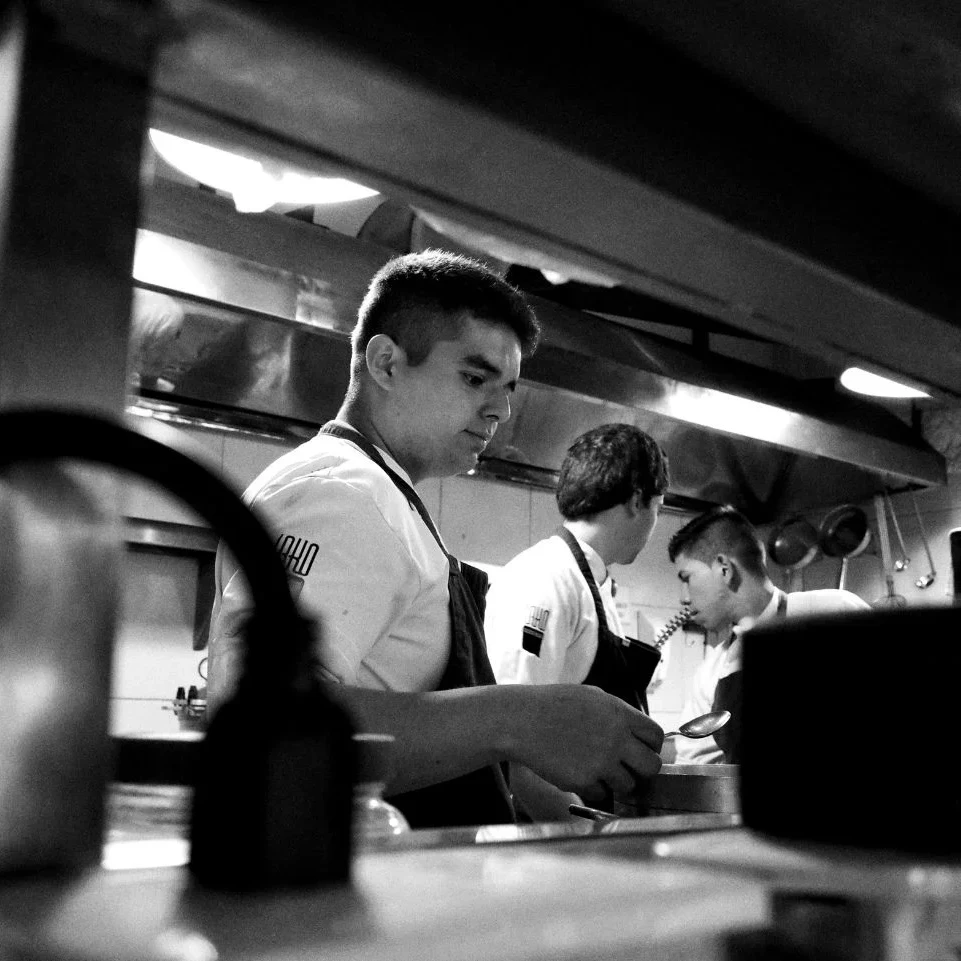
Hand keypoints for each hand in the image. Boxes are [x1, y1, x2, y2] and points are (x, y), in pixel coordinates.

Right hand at [511, 685, 662, 803]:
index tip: (642, 751)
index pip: (656, 737)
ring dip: (616, 781)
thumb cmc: (554, 705)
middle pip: (652, 766)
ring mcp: (601, 762)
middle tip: (628, 768)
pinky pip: (601, 794)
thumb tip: (640, 734)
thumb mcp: (592, 697)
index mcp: (619, 714)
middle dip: (642, 770)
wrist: (521, 720)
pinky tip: (577, 771)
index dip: (651, 746)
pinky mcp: (583, 781)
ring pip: (628, 785)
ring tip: (596, 768)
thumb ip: (619, 714)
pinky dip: (592, 788)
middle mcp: (616, 738)